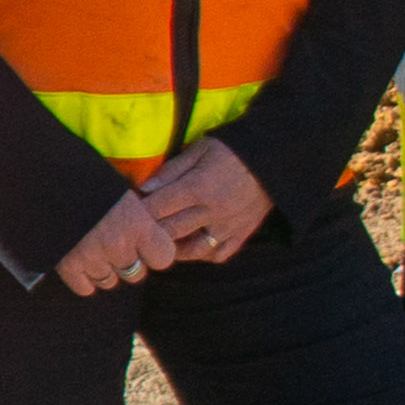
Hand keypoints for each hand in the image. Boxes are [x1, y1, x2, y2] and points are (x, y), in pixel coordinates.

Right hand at [52, 188, 182, 296]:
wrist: (48, 179)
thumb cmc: (90, 181)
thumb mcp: (123, 193)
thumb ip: (139, 218)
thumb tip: (150, 238)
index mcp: (137, 223)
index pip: (164, 258)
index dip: (155, 253)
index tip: (146, 246)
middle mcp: (118, 244)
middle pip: (135, 274)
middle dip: (128, 262)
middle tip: (114, 245)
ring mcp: (92, 257)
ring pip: (109, 281)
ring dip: (104, 270)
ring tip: (94, 249)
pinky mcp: (67, 266)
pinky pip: (85, 288)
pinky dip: (82, 278)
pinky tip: (79, 261)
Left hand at [131, 138, 271, 265]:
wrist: (274, 158)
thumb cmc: (232, 151)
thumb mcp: (200, 150)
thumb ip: (172, 170)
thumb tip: (144, 188)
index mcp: (199, 187)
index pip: (158, 207)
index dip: (139, 211)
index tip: (129, 211)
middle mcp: (213, 211)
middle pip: (170, 231)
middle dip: (150, 232)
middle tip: (139, 230)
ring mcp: (228, 226)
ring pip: (192, 250)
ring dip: (174, 249)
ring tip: (164, 243)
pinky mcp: (242, 233)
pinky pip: (218, 255)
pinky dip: (203, 255)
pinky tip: (194, 246)